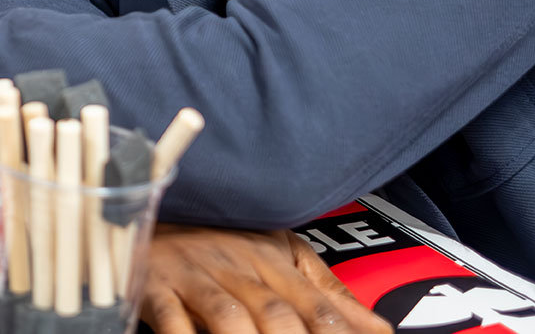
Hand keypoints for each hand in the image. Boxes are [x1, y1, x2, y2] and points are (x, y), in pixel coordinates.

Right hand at [141, 225, 390, 333]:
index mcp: (271, 259)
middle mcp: (236, 266)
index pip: (316, 304)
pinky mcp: (154, 286)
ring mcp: (194, 275)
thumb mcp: (279, 254)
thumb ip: (327, 292)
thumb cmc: (222, 242)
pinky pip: (170, 317)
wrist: (153, 212)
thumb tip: (382, 329)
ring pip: (228, 316)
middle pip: (275, 314)